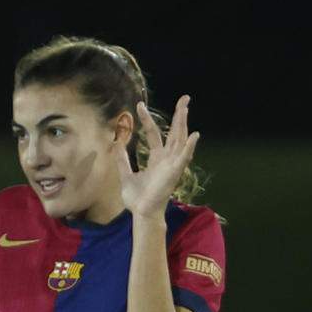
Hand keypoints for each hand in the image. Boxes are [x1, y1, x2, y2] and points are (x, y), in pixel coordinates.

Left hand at [119, 95, 198, 220]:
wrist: (142, 213)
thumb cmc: (137, 198)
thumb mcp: (125, 174)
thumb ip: (122, 159)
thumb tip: (116, 143)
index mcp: (156, 158)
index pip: (153, 133)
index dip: (147, 119)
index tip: (139, 105)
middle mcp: (167, 159)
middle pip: (174, 132)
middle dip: (179, 115)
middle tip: (185, 98)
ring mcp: (172, 165)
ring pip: (180, 140)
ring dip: (183, 124)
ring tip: (185, 108)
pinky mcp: (174, 173)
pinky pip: (184, 158)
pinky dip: (189, 147)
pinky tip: (195, 135)